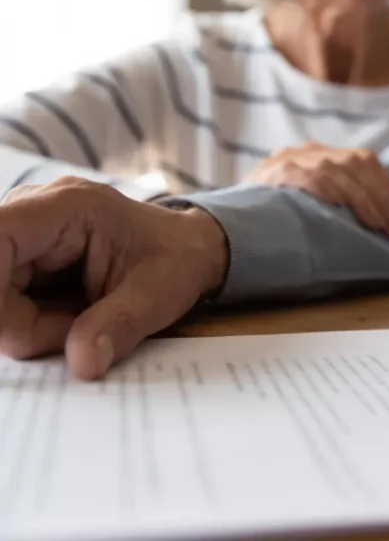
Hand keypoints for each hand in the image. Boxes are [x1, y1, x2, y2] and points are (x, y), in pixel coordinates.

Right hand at [0, 178, 227, 379]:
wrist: (187, 248)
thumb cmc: (176, 259)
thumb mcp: (158, 295)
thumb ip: (119, 326)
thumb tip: (82, 365)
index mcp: (67, 206)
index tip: (17, 334)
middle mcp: (33, 210)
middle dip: (21, 323)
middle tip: (75, 335)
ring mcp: (22, 233)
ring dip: (28, 327)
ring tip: (81, 322)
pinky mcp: (19, 256)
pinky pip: (4, 300)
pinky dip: (30, 323)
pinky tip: (69, 318)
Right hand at [245, 144, 388, 235]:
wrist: (221, 223)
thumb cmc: (271, 220)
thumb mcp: (306, 202)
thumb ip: (335, 200)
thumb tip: (380, 222)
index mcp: (319, 156)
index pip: (365, 160)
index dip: (388, 187)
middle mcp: (308, 152)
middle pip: (360, 163)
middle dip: (383, 196)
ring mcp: (291, 159)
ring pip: (341, 170)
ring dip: (366, 200)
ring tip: (378, 226)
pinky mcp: (278, 171)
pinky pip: (314, 176)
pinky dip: (333, 191)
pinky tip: (345, 208)